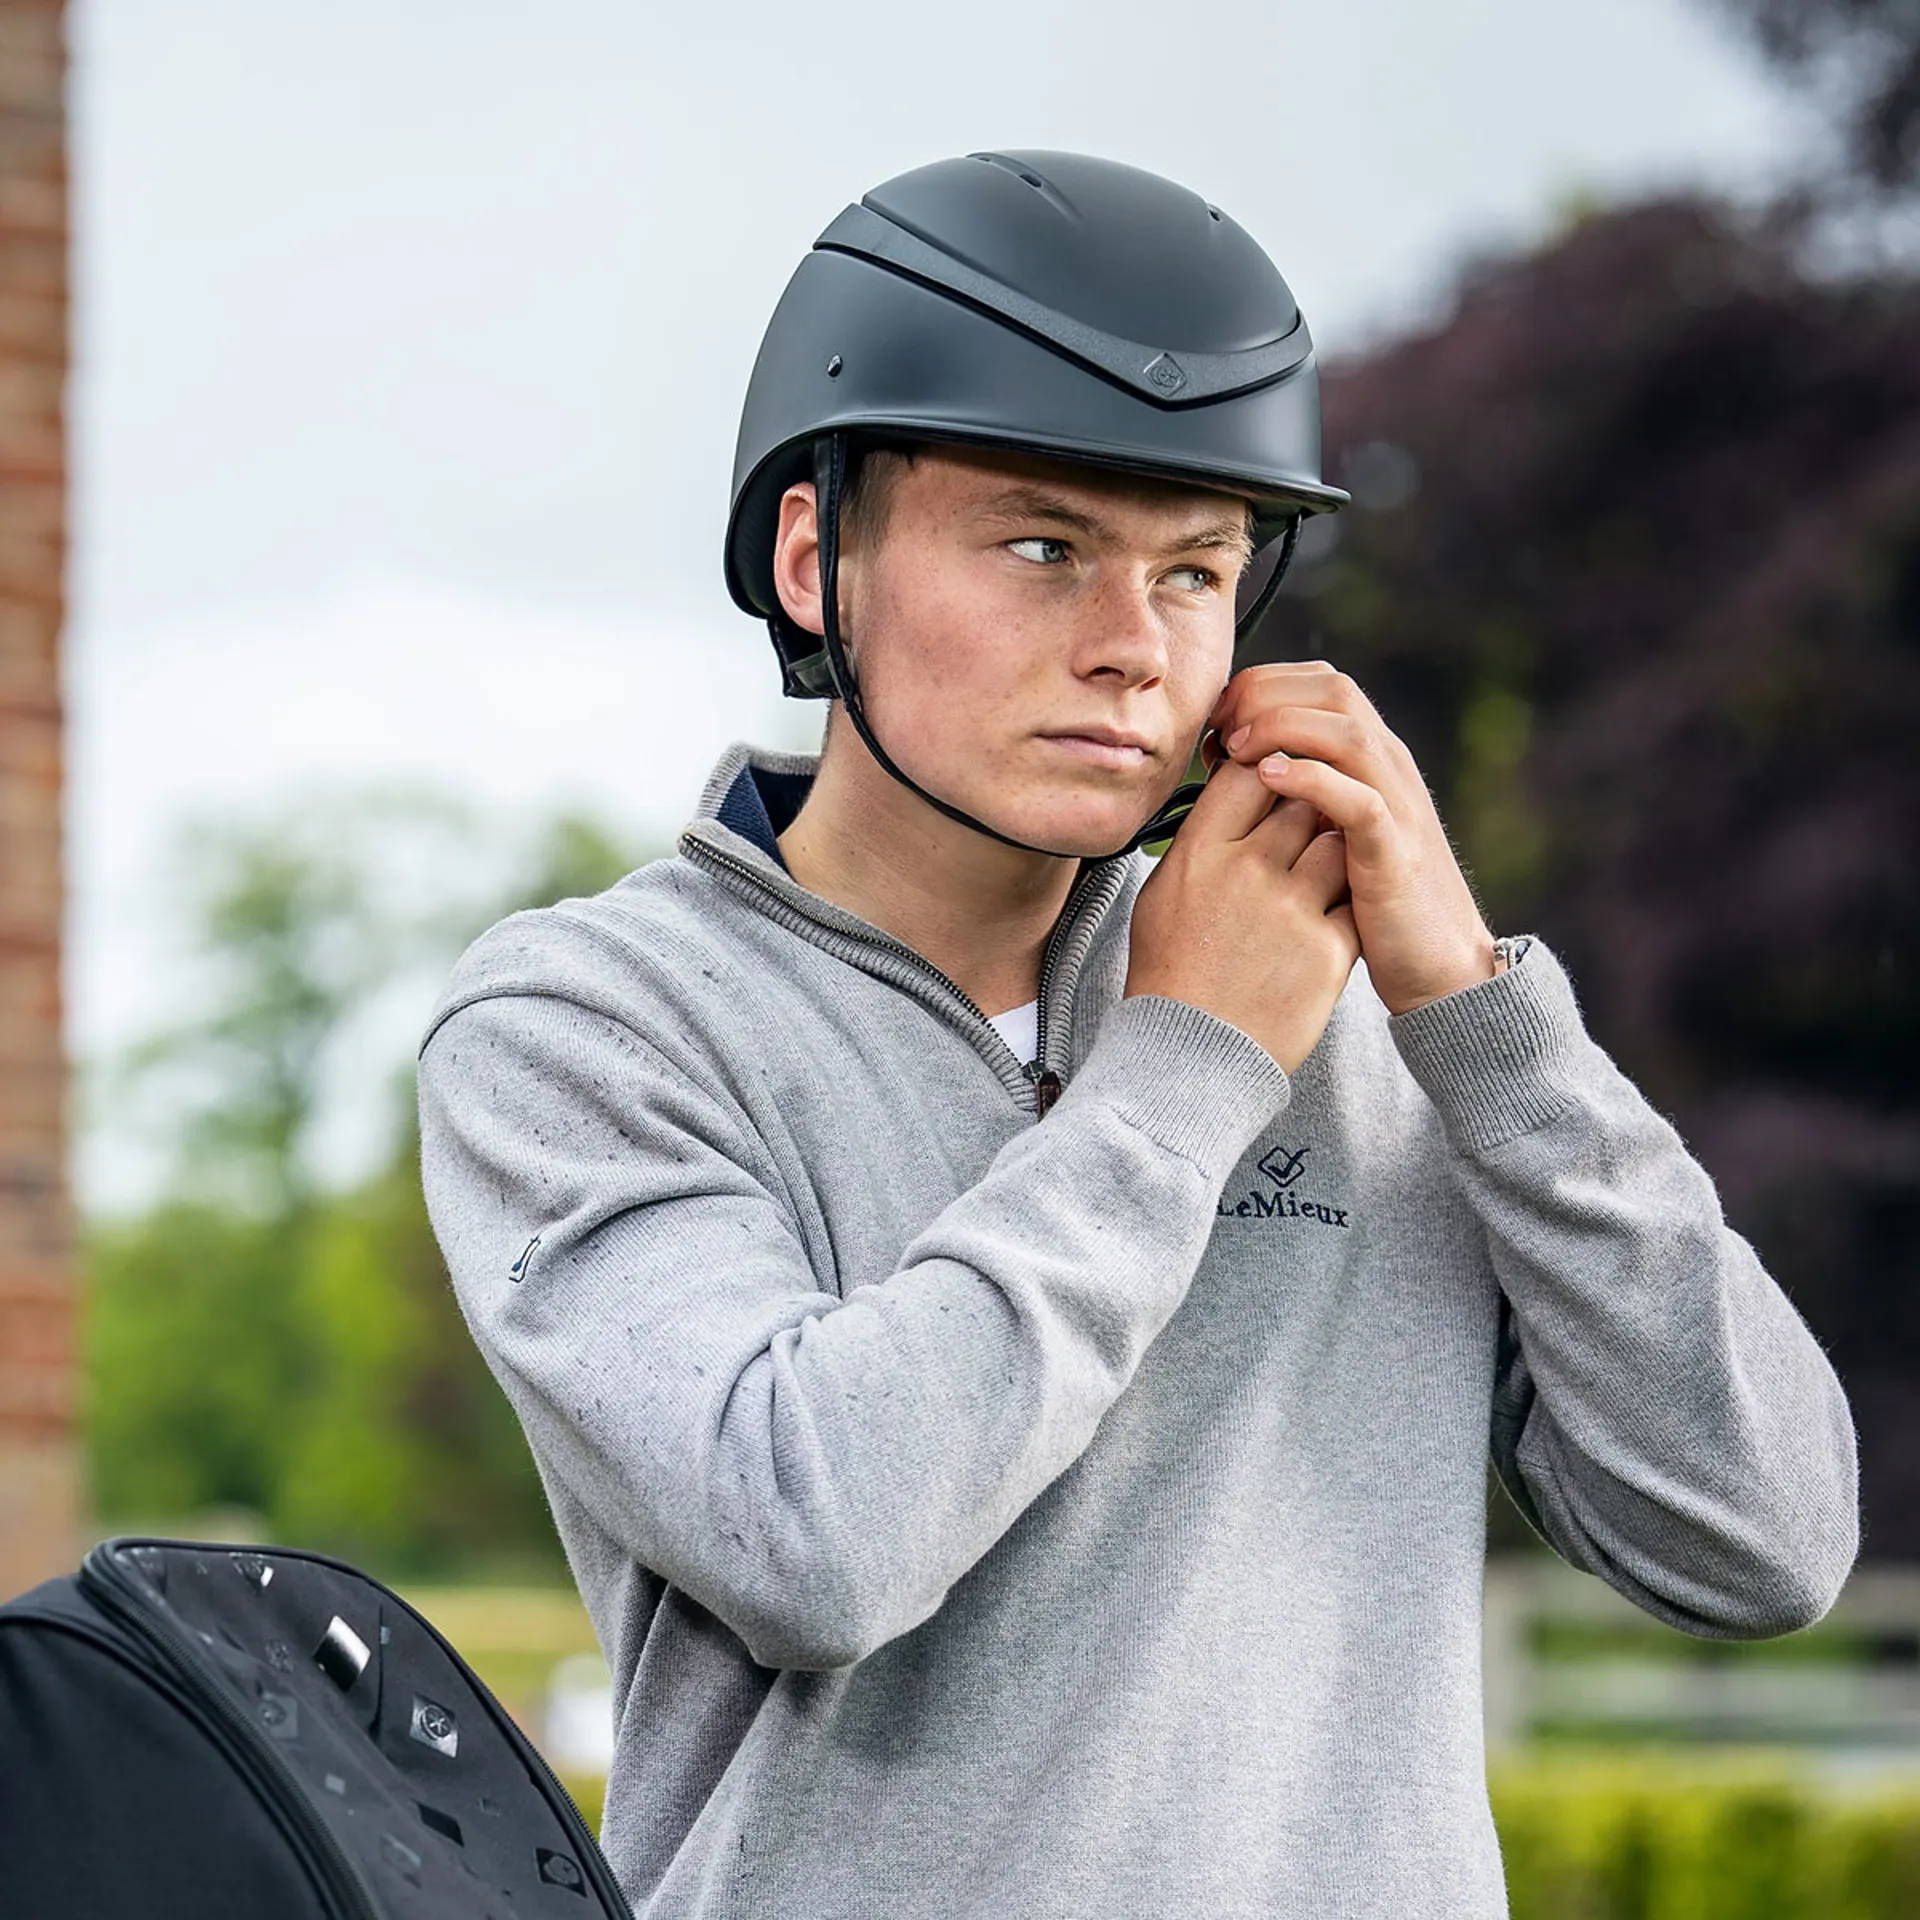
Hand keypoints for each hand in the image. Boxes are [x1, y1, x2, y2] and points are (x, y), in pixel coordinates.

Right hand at [1126, 758, 1359, 1073]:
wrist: (1190, 1058)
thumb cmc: (1171, 974)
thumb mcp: (1162, 896)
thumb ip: (1199, 842)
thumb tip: (1226, 794)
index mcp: (1199, 855)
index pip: (1248, 773)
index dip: (1267, 769)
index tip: (1271, 783)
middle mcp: (1246, 872)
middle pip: (1301, 797)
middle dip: (1306, 805)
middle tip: (1300, 829)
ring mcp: (1292, 909)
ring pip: (1338, 840)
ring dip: (1333, 849)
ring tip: (1313, 876)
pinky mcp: (1329, 949)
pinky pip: (1354, 898)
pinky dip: (1347, 903)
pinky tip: (1324, 922)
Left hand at [1207, 662, 1496, 1016]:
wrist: (1439, 967)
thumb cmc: (1369, 904)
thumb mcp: (1328, 833)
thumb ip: (1297, 795)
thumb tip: (1228, 770)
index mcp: (1369, 758)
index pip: (1319, 682)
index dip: (1262, 686)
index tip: (1215, 720)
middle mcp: (1389, 768)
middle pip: (1332, 688)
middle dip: (1265, 695)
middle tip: (1218, 730)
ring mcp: (1397, 807)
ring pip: (1348, 731)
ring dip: (1282, 727)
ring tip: (1234, 748)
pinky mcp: (1395, 854)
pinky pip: (1359, 800)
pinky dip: (1313, 780)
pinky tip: (1268, 780)